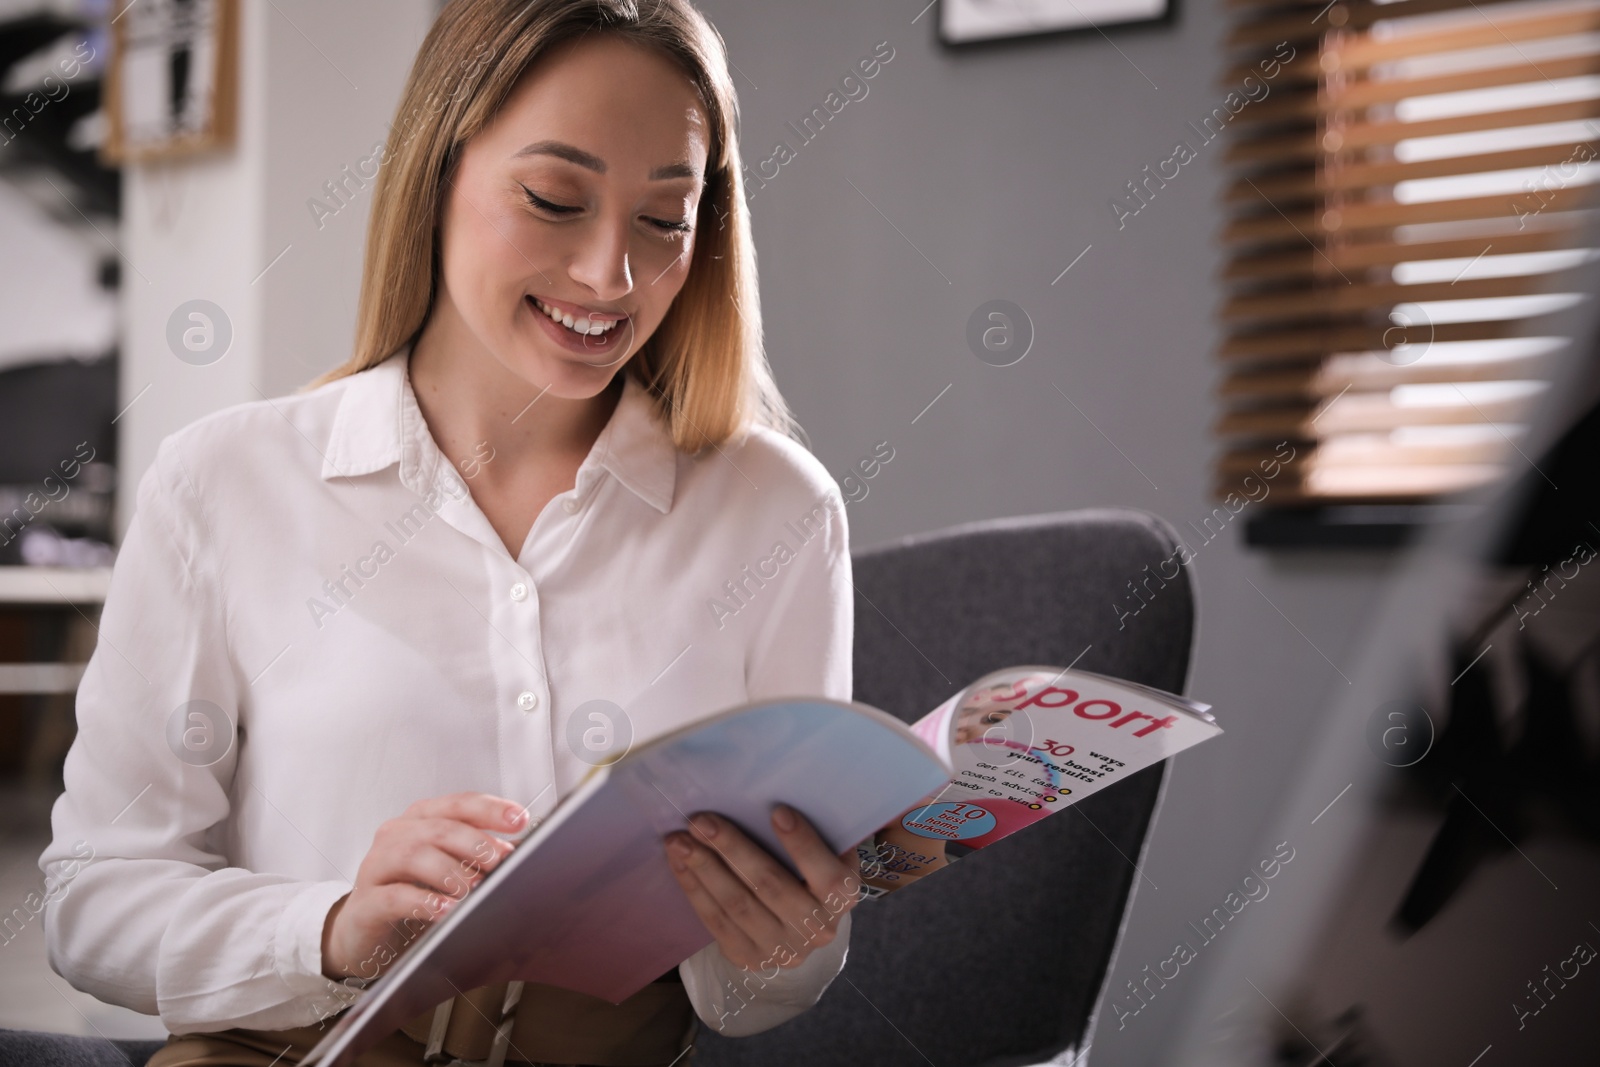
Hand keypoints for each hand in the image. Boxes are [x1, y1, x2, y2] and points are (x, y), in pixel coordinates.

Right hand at [320, 792, 523, 981]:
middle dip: (476, 843)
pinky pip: (394, 896)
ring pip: (414, 855)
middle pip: (439, 828)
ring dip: (452, 872)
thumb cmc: (414, 892)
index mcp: (421, 819)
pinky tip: (445, 910)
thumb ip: (478, 856)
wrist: (366, 931)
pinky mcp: (365, 902)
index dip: (490, 809)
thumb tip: (521, 852)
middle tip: (501, 863)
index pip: (458, 804)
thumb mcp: (449, 868)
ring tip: (475, 889)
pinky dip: (424, 902)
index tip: (519, 820)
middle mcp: (397, 835)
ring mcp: (376, 866)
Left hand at [664, 804, 859, 972]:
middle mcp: (817, 929)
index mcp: (843, 899)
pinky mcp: (749, 958)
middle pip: (770, 886)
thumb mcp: (828, 856)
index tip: (776, 811)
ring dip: (704, 868)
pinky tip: (679, 862)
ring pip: (737, 905)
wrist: (799, 930)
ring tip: (680, 840)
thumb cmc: (811, 875)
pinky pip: (716, 921)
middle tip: (703, 822)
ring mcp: (781, 949)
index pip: (828, 877)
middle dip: (733, 850)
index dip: (803, 845)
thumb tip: (780, 795)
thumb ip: (817, 833)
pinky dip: (694, 888)